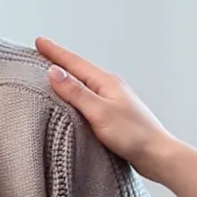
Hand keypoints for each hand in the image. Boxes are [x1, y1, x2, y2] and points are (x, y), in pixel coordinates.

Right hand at [35, 37, 178, 181]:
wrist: (157, 155)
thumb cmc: (133, 135)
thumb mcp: (99, 111)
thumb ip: (76, 92)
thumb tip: (54, 72)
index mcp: (106, 82)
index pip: (74, 62)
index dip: (55, 52)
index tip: (39, 41)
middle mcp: (110, 87)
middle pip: (79, 69)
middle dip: (59, 61)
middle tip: (41, 52)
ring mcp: (112, 100)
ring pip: (84, 84)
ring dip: (67, 77)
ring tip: (52, 73)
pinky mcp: (113, 114)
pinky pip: (88, 98)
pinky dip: (76, 94)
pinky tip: (72, 100)